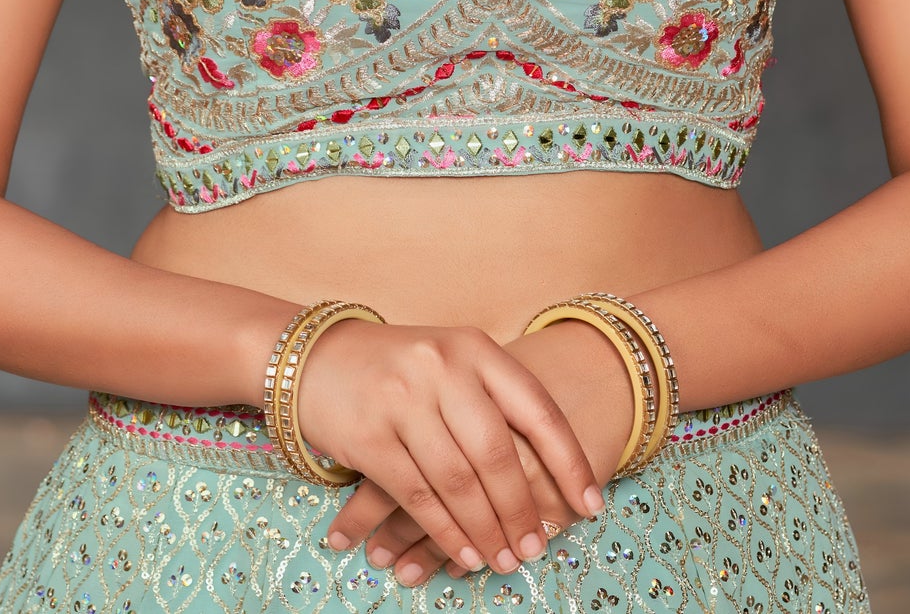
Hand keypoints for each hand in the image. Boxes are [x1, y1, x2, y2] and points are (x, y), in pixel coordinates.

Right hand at [294, 316, 604, 578]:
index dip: (568, 460)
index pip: (536, 408)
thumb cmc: (401, 368)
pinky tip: (464, 553)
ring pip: (458, 480)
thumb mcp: (452, 363)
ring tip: (504, 560)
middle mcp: (442, 368)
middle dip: (522, 509)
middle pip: (497, 452)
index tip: (591, 505)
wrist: (318, 357)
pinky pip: (417, 495)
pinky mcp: (369, 435)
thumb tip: (549, 474)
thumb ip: (493, 402)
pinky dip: (445, 531)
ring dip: (486, 529)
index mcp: (474, 348)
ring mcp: (403, 399)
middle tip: (536, 548)